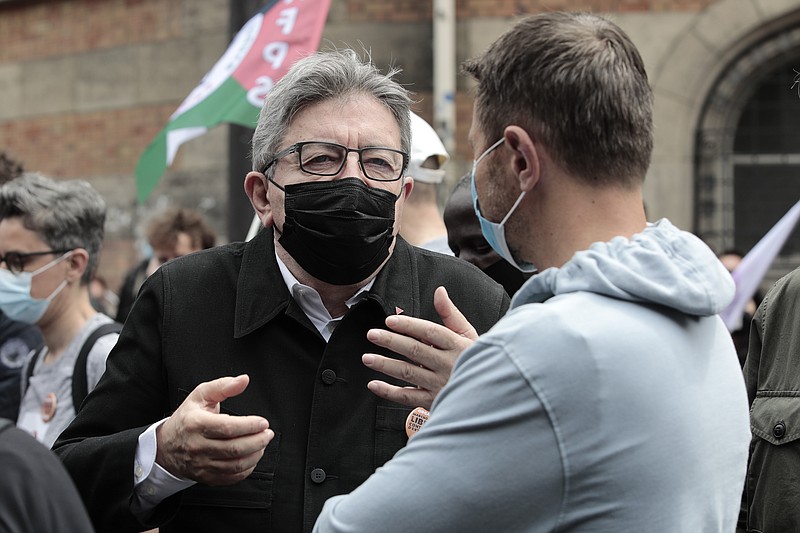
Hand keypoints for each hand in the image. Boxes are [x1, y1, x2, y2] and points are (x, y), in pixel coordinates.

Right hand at [156, 374, 273, 485]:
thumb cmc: (187, 419)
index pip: (227, 427)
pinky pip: (231, 477)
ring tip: (262, 444)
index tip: (263, 422)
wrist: (166, 447)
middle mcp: (198, 446)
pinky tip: (252, 457)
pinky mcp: (206, 477)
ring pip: (235, 465)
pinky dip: (247, 469)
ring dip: (255, 455)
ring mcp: (201, 464)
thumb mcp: (200, 395)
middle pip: (234, 448)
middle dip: (257, 441)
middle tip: (268, 434)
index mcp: (196, 424)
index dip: (249, 425)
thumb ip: (223, 386)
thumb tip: (243, 380)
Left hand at [363, 286, 477, 408]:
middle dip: (392, 341)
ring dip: (386, 365)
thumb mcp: (468, 334)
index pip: (430, 332)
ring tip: (368, 358)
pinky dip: (389, 392)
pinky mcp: (434, 401)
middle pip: (416, 350)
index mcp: (457, 345)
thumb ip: (450, 314)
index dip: (409, 325)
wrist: (490, 393)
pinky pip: (409, 398)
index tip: (390, 321)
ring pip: (409, 373)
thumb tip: (439, 291)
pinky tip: (374, 384)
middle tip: (372, 335)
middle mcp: (448, 364)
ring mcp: (440, 384)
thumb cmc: (476, 359)